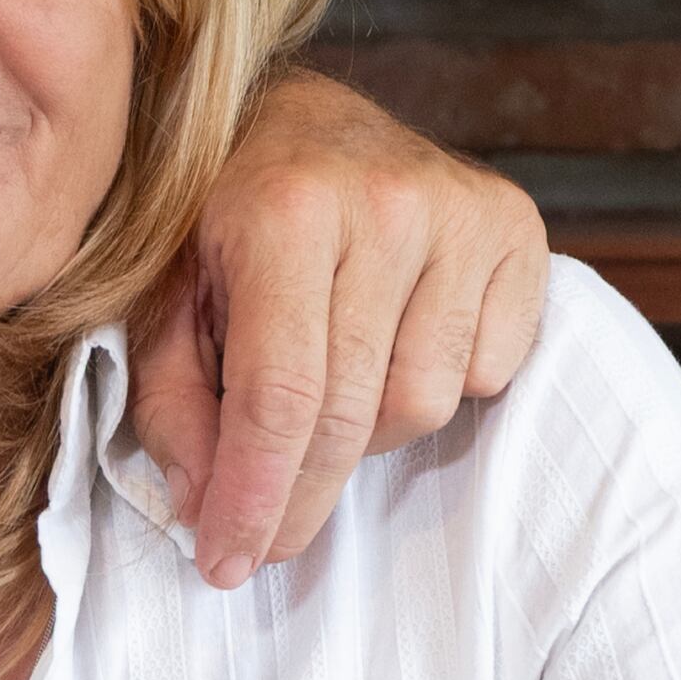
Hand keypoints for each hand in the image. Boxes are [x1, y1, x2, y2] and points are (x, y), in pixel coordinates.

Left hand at [129, 67, 548, 587]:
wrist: (302, 115)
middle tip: (264, 544)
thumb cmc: (220, 215)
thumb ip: (174, 403)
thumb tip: (206, 508)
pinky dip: (437, 384)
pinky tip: (391, 344)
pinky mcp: (517, 228)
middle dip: (301, 499)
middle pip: (354, 414)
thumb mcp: (163, 298)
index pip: (281, 396)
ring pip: (422, 403)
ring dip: (366, 432)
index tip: (227, 565)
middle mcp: (386, 205)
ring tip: (325, 390)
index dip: (255, 498)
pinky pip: (487, 371)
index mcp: (285, 211)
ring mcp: (462, 214)